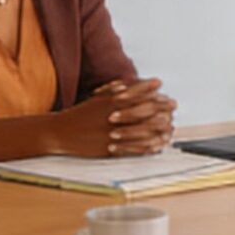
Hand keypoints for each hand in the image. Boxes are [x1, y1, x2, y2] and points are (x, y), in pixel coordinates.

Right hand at [55, 79, 174, 157]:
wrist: (60, 133)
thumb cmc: (79, 114)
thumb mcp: (95, 100)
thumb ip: (110, 91)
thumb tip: (125, 85)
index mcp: (110, 103)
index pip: (136, 95)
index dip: (152, 92)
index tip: (163, 89)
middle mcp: (113, 117)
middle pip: (144, 111)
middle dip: (161, 107)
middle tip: (174, 105)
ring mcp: (112, 134)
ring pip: (141, 131)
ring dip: (158, 128)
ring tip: (171, 126)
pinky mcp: (109, 149)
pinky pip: (133, 149)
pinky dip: (147, 147)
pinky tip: (157, 145)